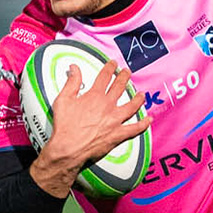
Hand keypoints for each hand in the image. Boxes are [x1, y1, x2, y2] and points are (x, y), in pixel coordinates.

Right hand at [32, 61, 148, 195]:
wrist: (68, 148)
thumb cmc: (65, 126)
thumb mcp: (63, 99)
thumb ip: (72, 82)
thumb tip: (74, 68)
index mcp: (94, 96)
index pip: (104, 77)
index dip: (110, 68)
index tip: (113, 64)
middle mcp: (107, 106)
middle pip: (119, 88)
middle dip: (124, 78)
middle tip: (127, 72)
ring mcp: (114, 120)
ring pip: (131, 106)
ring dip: (138, 99)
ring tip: (141, 94)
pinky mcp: (118, 135)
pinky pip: (135, 129)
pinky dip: (143, 124)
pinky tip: (148, 120)